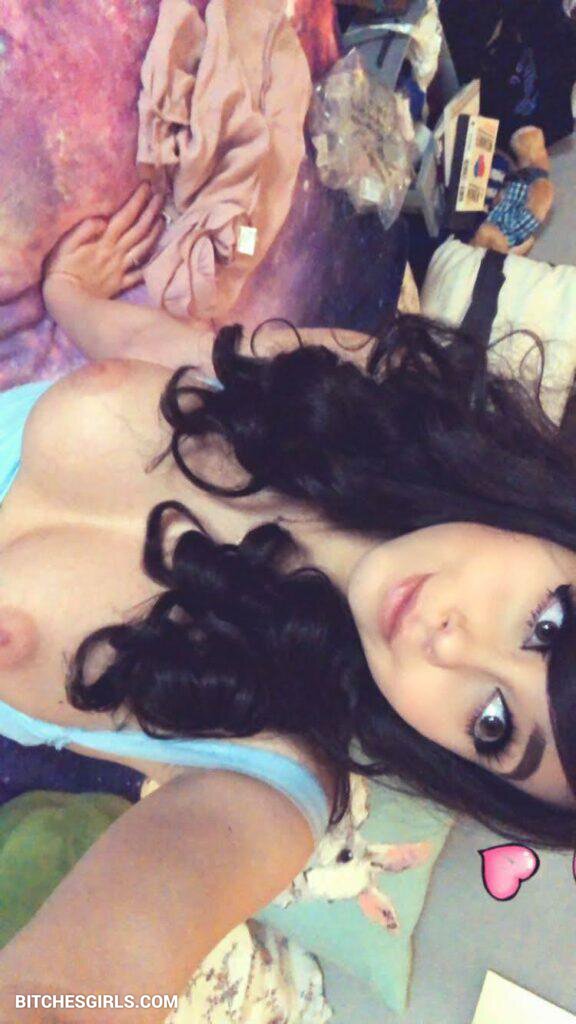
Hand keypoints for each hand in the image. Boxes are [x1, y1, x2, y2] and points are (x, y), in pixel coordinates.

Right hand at [42, 183, 164, 302]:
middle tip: (161, 196)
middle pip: (139, 230)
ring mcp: (121, 269)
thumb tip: (101, 219)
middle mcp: (116, 253)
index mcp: (103, 241)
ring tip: (164, 218)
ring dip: (155, 232)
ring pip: (144, 248)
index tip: (147, 186)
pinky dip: (151, 262)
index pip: (125, 217)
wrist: (66, 300)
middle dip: (151, 211)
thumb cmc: (60, 269)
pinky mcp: (121, 283)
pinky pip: (140, 273)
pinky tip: (159, 253)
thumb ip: (83, 230)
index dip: (137, 201)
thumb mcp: (65, 244)